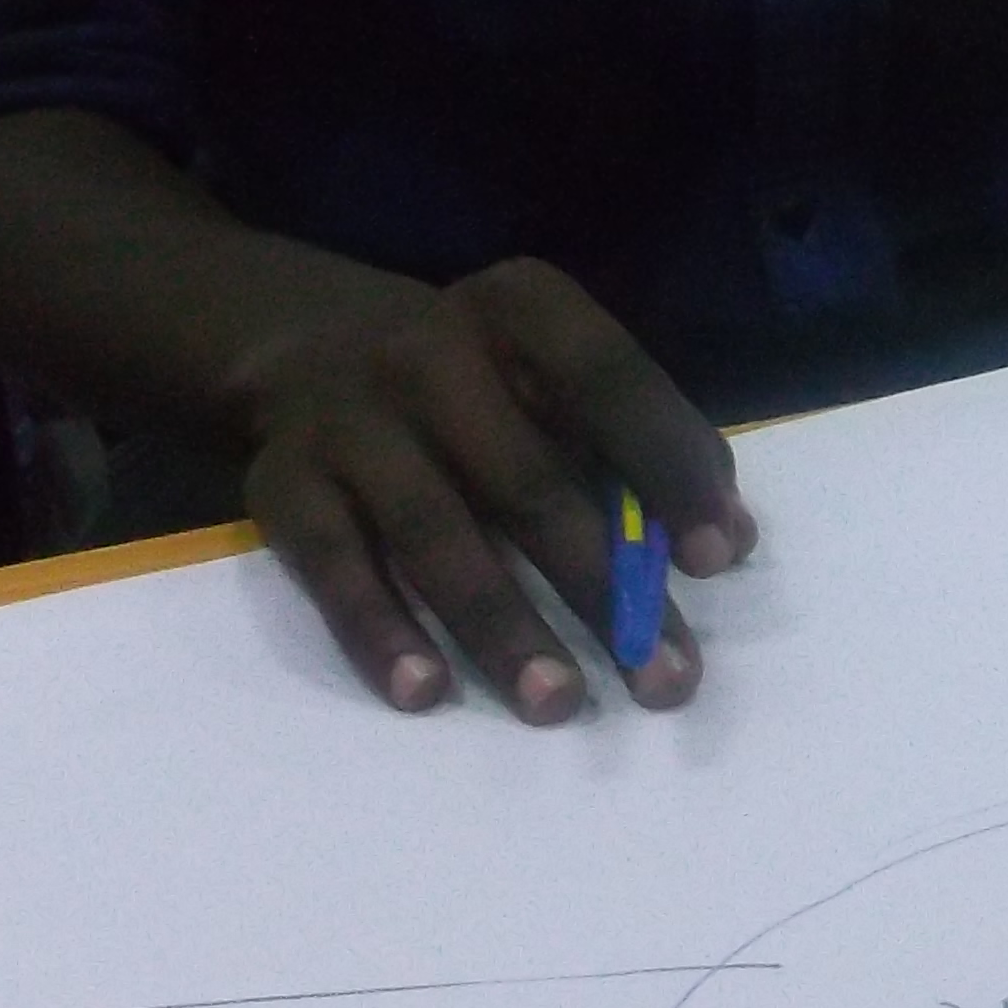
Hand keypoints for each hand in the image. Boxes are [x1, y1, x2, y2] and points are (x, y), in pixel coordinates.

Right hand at [233, 258, 753, 723]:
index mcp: (520, 305)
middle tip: (658, 675)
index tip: (715, 558)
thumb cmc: (479, 379)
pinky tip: (426, 692)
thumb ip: (638, 442)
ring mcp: (348, 418)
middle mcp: (429, 350)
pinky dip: (381, 632)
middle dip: (599, 584)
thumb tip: (725, 540)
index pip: (609, 382)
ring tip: (558, 702)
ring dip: (502, 626)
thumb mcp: (554, 371)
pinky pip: (336, 567)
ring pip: (435, 533)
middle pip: (527, 479)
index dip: (667, 467)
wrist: (307, 347)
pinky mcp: (282, 484)